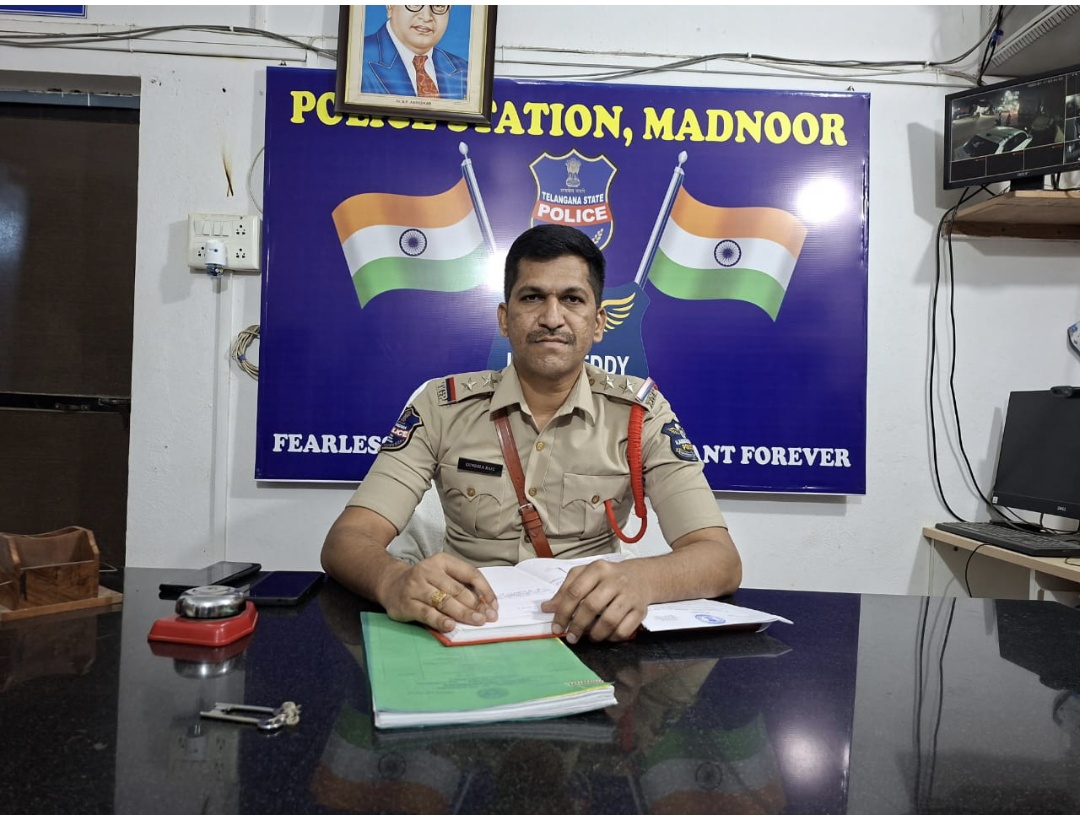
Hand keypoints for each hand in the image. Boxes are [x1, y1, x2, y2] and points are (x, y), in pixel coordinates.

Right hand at [377, 553, 498, 633]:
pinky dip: (441, 620)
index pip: (470, 573)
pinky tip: (452, 626)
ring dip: (463, 613)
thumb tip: (486, 605)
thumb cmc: (425, 582)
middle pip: (458, 590)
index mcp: (442, 561)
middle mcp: (428, 570)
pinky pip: (427, 613)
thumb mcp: (442, 575)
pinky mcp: (406, 603)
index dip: (485, 590)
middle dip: (476, 605)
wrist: (391, 584)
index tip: (494, 605)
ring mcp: (416, 587)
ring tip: (477, 622)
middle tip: (488, 618)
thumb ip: (461, 585)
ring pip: (444, 602)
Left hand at [539, 560, 650, 643]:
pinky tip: (606, 635)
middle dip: (577, 626)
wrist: (641, 576)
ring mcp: (629, 595)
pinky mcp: (640, 610)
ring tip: (588, 637)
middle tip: (571, 637)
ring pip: (609, 621)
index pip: (575, 591)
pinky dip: (612, 638)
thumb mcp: (585, 575)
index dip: (563, 612)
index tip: (556, 627)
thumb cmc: (607, 577)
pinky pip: (624, 630)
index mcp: (597, 569)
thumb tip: (547, 608)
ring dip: (595, 634)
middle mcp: (615, 580)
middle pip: (591, 606)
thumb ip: (565, 590)